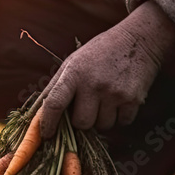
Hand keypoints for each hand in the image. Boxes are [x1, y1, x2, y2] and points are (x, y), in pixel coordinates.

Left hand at [37, 1, 174, 135]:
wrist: (138, 39)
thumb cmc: (100, 53)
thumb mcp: (73, 63)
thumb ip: (55, 87)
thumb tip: (36, 113)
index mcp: (74, 73)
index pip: (54, 104)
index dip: (47, 123)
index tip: (47, 135)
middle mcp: (93, 84)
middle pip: (81, 123)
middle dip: (83, 121)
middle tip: (88, 107)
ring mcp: (114, 93)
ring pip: (102, 126)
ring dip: (102, 119)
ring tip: (105, 100)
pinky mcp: (133, 99)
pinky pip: (122, 123)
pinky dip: (120, 117)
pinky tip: (120, 100)